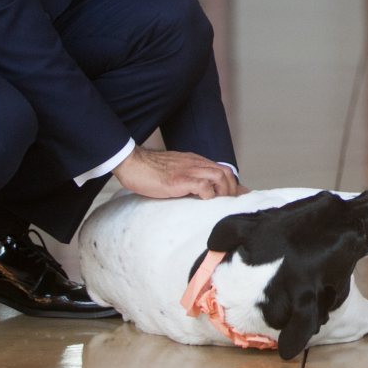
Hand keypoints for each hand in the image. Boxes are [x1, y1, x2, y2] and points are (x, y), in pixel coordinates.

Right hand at [113, 147, 245, 199]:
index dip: (233, 185)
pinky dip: (208, 195)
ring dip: (223, 193)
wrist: (132, 163)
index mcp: (196, 162)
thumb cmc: (149, 170)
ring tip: (219, 205)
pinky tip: (204, 202)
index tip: (236, 200)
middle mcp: (196, 163)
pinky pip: (202, 185)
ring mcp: (188, 170)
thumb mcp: (175, 171)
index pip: (223, 170)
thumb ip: (188, 177)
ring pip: (219, 177)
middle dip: (232, 191)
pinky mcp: (179, 179)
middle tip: (228, 206)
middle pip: (226, 173)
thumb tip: (198, 192)